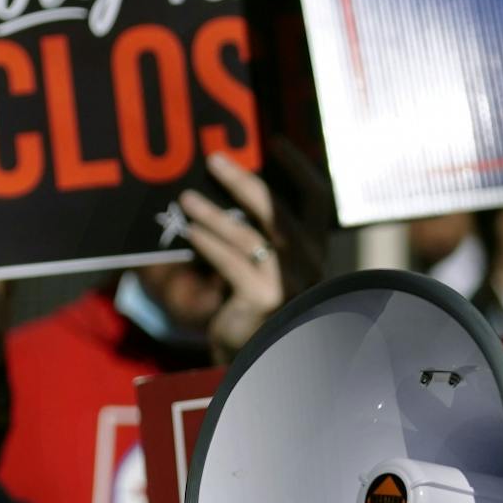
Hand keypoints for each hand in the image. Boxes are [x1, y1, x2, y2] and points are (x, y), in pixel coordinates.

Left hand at [177, 146, 329, 364]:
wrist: (259, 361)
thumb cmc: (258, 310)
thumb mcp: (269, 269)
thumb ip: (266, 237)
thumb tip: (235, 188)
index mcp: (315, 250)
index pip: (317, 198)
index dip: (299, 167)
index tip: (276, 142)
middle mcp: (309, 263)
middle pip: (276, 209)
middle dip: (242, 181)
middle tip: (213, 161)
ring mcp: (290, 282)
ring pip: (248, 234)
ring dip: (213, 213)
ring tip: (185, 198)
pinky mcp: (265, 299)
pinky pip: (231, 262)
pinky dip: (208, 244)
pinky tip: (189, 233)